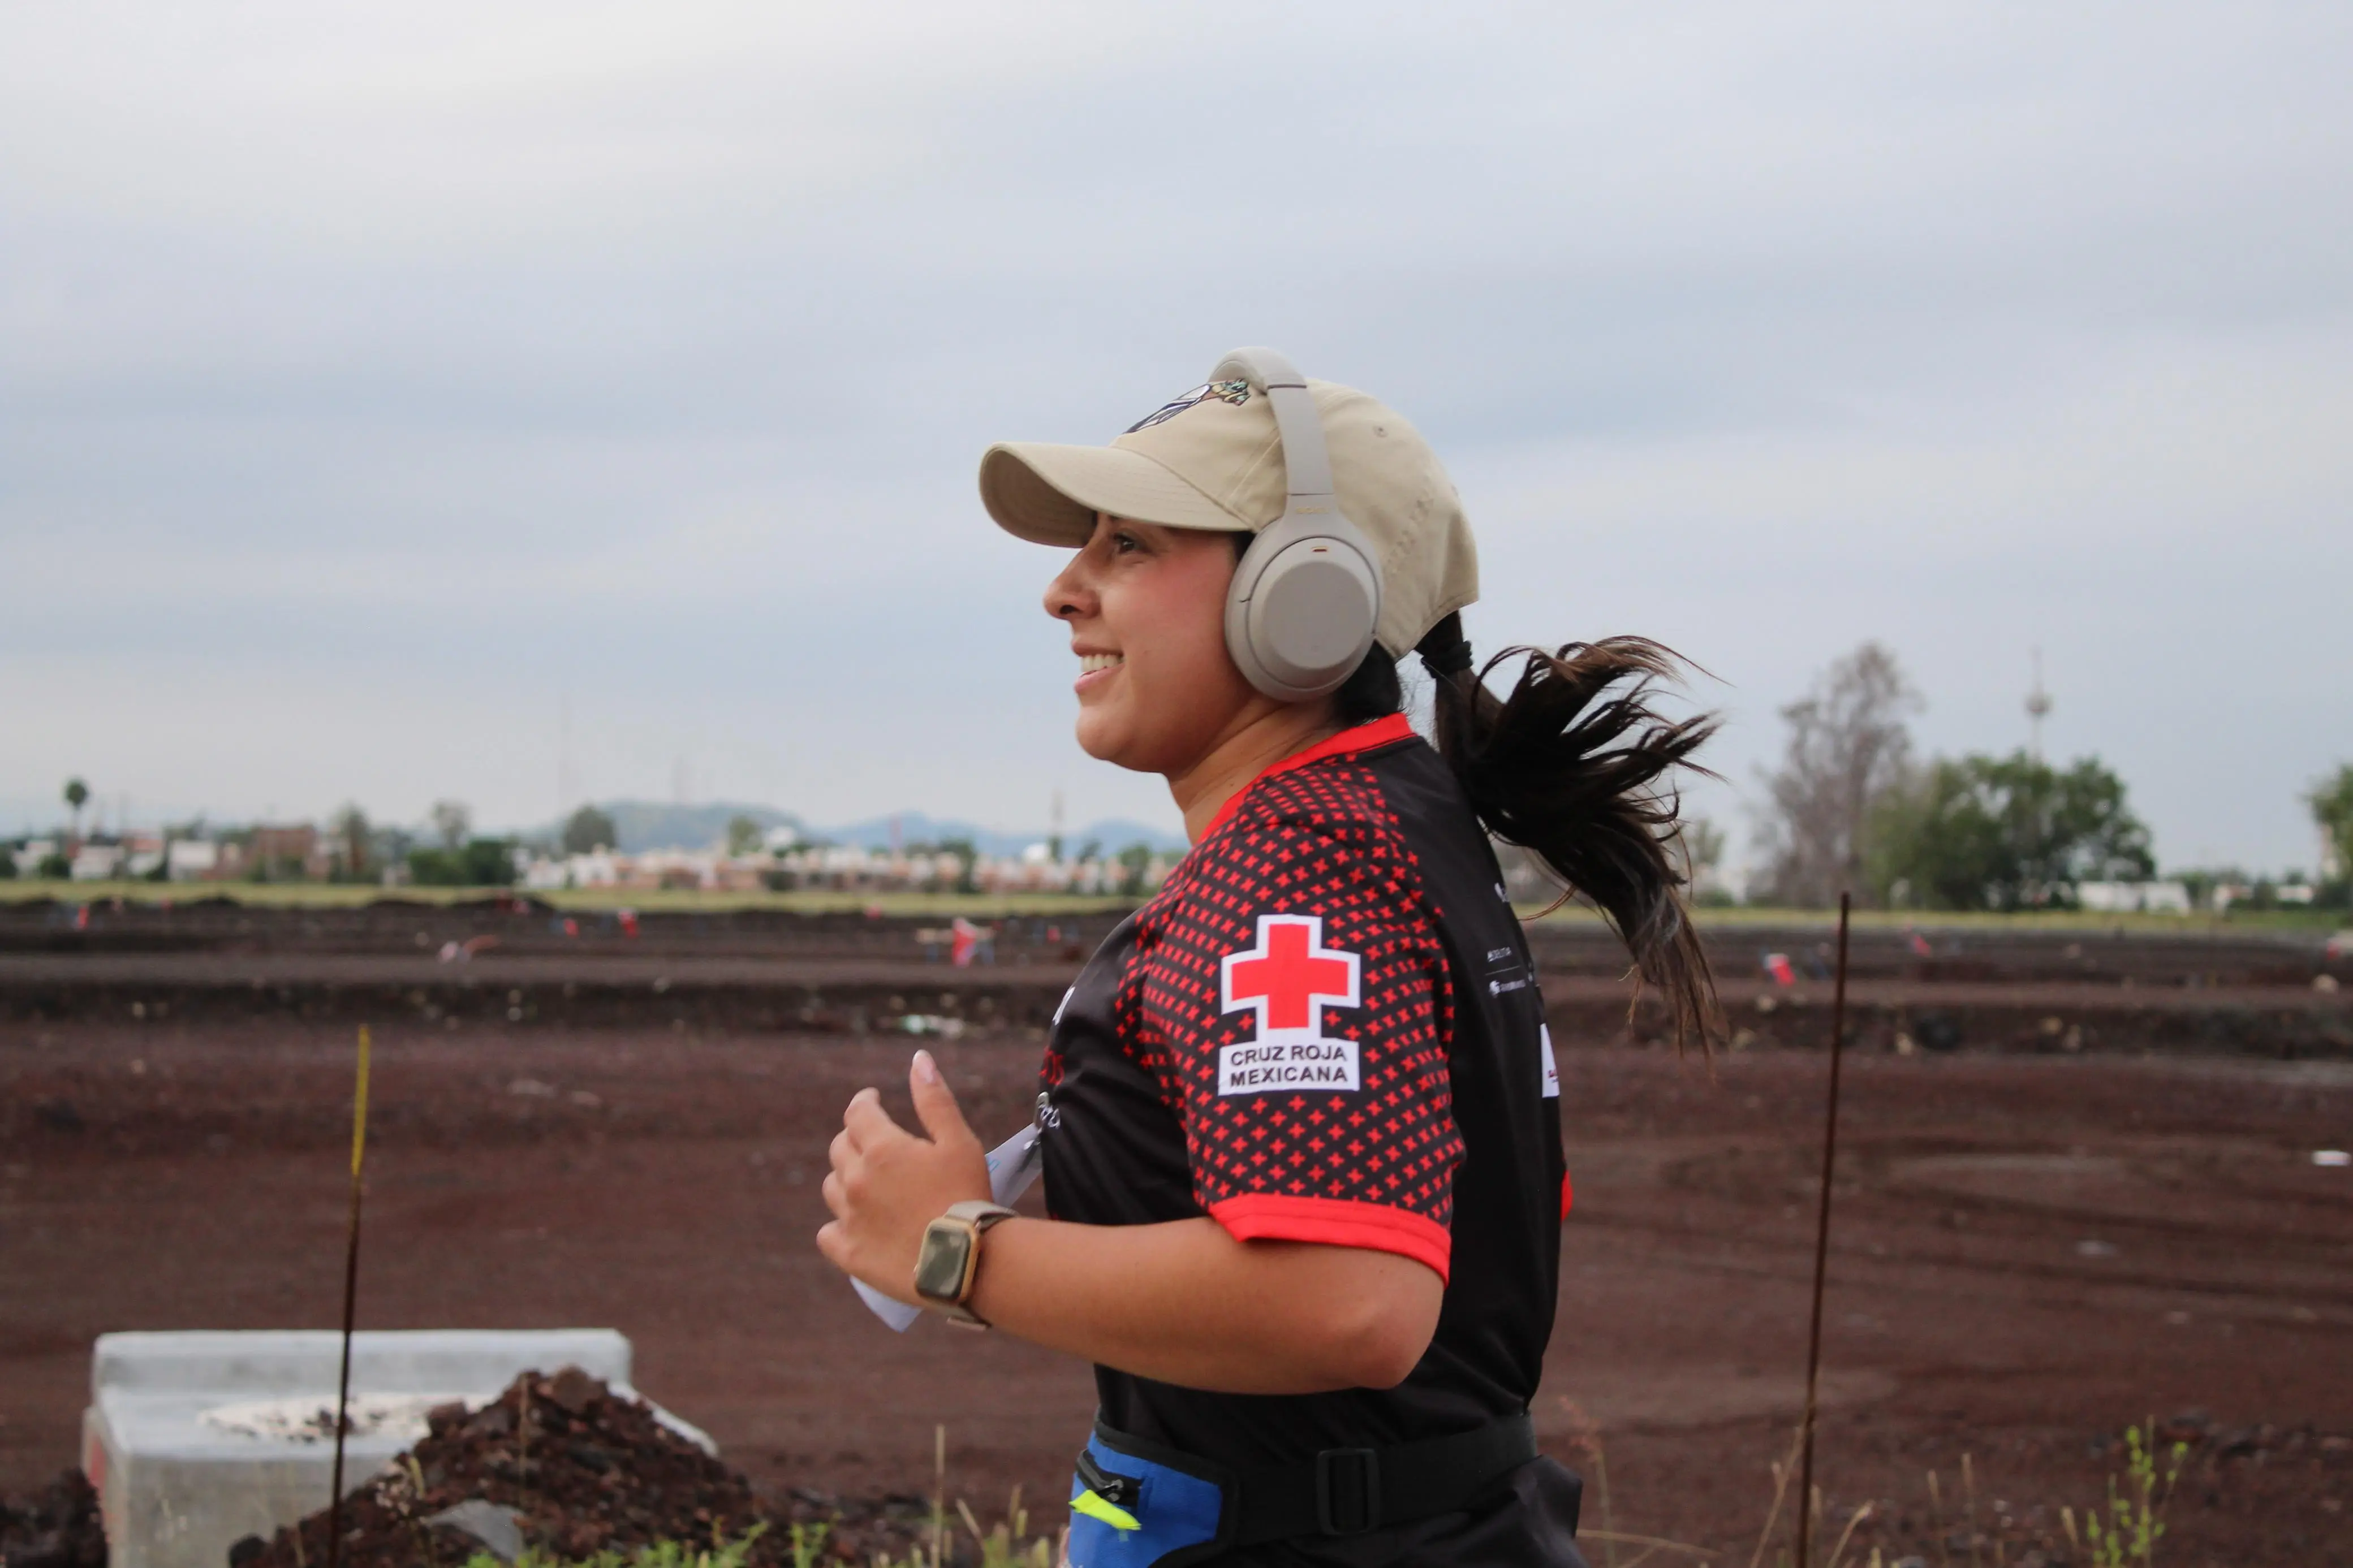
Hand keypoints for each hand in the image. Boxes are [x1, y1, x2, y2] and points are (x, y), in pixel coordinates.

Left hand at [816, 1050, 991, 1303]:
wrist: (968, 1261)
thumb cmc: (967, 1196)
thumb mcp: (959, 1141)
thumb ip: (934, 1099)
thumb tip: (918, 1059)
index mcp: (881, 1149)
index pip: (857, 1112)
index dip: (865, 1102)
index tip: (873, 1101)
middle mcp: (855, 1180)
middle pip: (840, 1147)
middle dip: (856, 1138)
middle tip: (876, 1143)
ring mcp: (849, 1218)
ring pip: (831, 1187)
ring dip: (846, 1178)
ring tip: (870, 1184)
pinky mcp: (849, 1253)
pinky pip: (827, 1233)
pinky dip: (838, 1225)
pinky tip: (856, 1224)